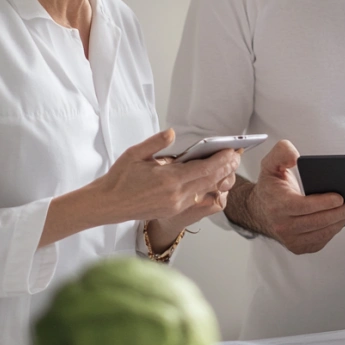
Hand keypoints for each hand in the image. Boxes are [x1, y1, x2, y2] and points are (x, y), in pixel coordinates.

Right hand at [94, 129, 239, 226]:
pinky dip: (209, 188)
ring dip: (221, 178)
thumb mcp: (135, 154)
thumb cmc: (120, 177)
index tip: (232, 150)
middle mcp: (176, 195)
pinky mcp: (173, 211)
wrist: (107, 204)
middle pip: (211, 180)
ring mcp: (176, 205)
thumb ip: (156, 142)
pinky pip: (198, 199)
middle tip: (237, 155)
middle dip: (227, 167)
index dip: (222, 159)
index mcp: (169, 179)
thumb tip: (172, 133)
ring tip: (229, 165)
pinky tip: (214, 179)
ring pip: (207, 190)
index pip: (205, 168)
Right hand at [246, 140, 344, 254]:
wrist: (259, 210)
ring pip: (319, 234)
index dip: (323, 203)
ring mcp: (289, 239)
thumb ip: (281, 153)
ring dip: (337, 224)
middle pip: (315, 222)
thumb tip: (295, 156)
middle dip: (337, 214)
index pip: (303, 206)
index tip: (340, 198)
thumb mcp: (270, 164)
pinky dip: (331, 232)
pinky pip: (318, 242)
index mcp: (277, 204)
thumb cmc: (270, 187)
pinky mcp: (297, 247)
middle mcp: (282, 225)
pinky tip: (338, 222)